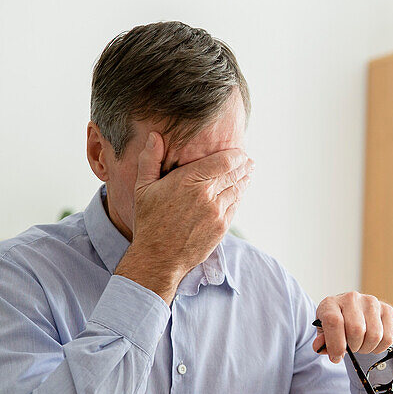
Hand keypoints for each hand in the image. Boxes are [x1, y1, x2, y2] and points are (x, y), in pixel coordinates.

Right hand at [116, 132, 252, 302]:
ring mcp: (217, 212)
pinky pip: (235, 207)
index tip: (240, 152)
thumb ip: (149, 159)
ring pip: (237, 190)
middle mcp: (206, 195)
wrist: (159, 257)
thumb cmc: (149, 221)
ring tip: (249, 173)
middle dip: (243, 167)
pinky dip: (240, 197)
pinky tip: (240, 192)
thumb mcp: (143, 188)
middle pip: (234, 174)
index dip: (236, 155)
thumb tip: (154, 136)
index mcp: (189, 180)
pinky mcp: (221, 227)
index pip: (224, 161)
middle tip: (249, 161)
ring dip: (244, 180)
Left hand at [313, 292, 392, 363]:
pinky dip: (379, 347)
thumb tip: (320, 347)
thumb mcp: (324, 333)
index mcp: (331, 303)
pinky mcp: (387, 309)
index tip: (336, 355)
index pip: (334, 321)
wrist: (352, 313)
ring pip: (374, 335)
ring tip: (361, 345)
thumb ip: (322, 342)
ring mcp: (371, 302)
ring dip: (366, 348)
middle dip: (353, 347)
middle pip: (356, 330)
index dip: (336, 343)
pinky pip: (388, 337)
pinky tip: (372, 343)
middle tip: (351, 348)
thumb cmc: (336, 325)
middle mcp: (351, 298)